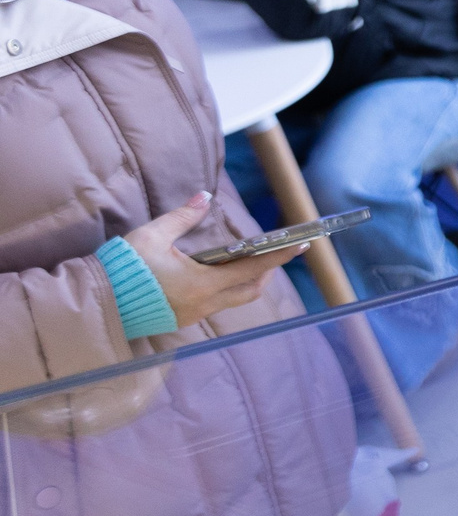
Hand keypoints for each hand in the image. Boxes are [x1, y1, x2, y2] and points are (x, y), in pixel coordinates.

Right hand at [121, 192, 304, 331]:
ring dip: (246, 281)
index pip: (253, 268)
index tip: (303, 245)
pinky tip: (217, 275)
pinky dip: (224, 289)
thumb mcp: (152, 236)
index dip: (280, 256)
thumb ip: (183, 216)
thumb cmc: (123, 268)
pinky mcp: (182, 319)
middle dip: (267, 271)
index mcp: (202, 283)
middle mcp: (204, 303)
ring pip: (234, 299)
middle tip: (276, 253)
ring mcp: (193, 315)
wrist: (97, 301)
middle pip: (250, 290)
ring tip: (249, 261)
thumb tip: (204, 197)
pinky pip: (214, 304)